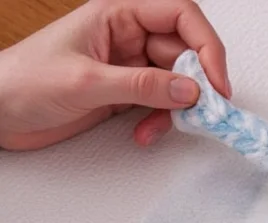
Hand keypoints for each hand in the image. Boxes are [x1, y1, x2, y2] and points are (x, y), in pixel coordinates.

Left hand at [0, 0, 229, 149]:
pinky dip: (160, 121)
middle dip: (195, 85)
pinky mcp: (125, 94)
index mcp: (118, 15)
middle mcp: (127, 37)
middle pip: (185, 53)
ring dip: (176, 110)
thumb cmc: (23, 82)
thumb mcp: (87, 82)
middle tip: (202, 112)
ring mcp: (128, 67)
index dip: (206, 46)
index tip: (216, 82)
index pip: (180, 16)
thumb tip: (190, 91)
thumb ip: (142, 86)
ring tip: (161, 127)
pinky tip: (145, 134)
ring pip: (176, 83)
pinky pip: (160, 104)